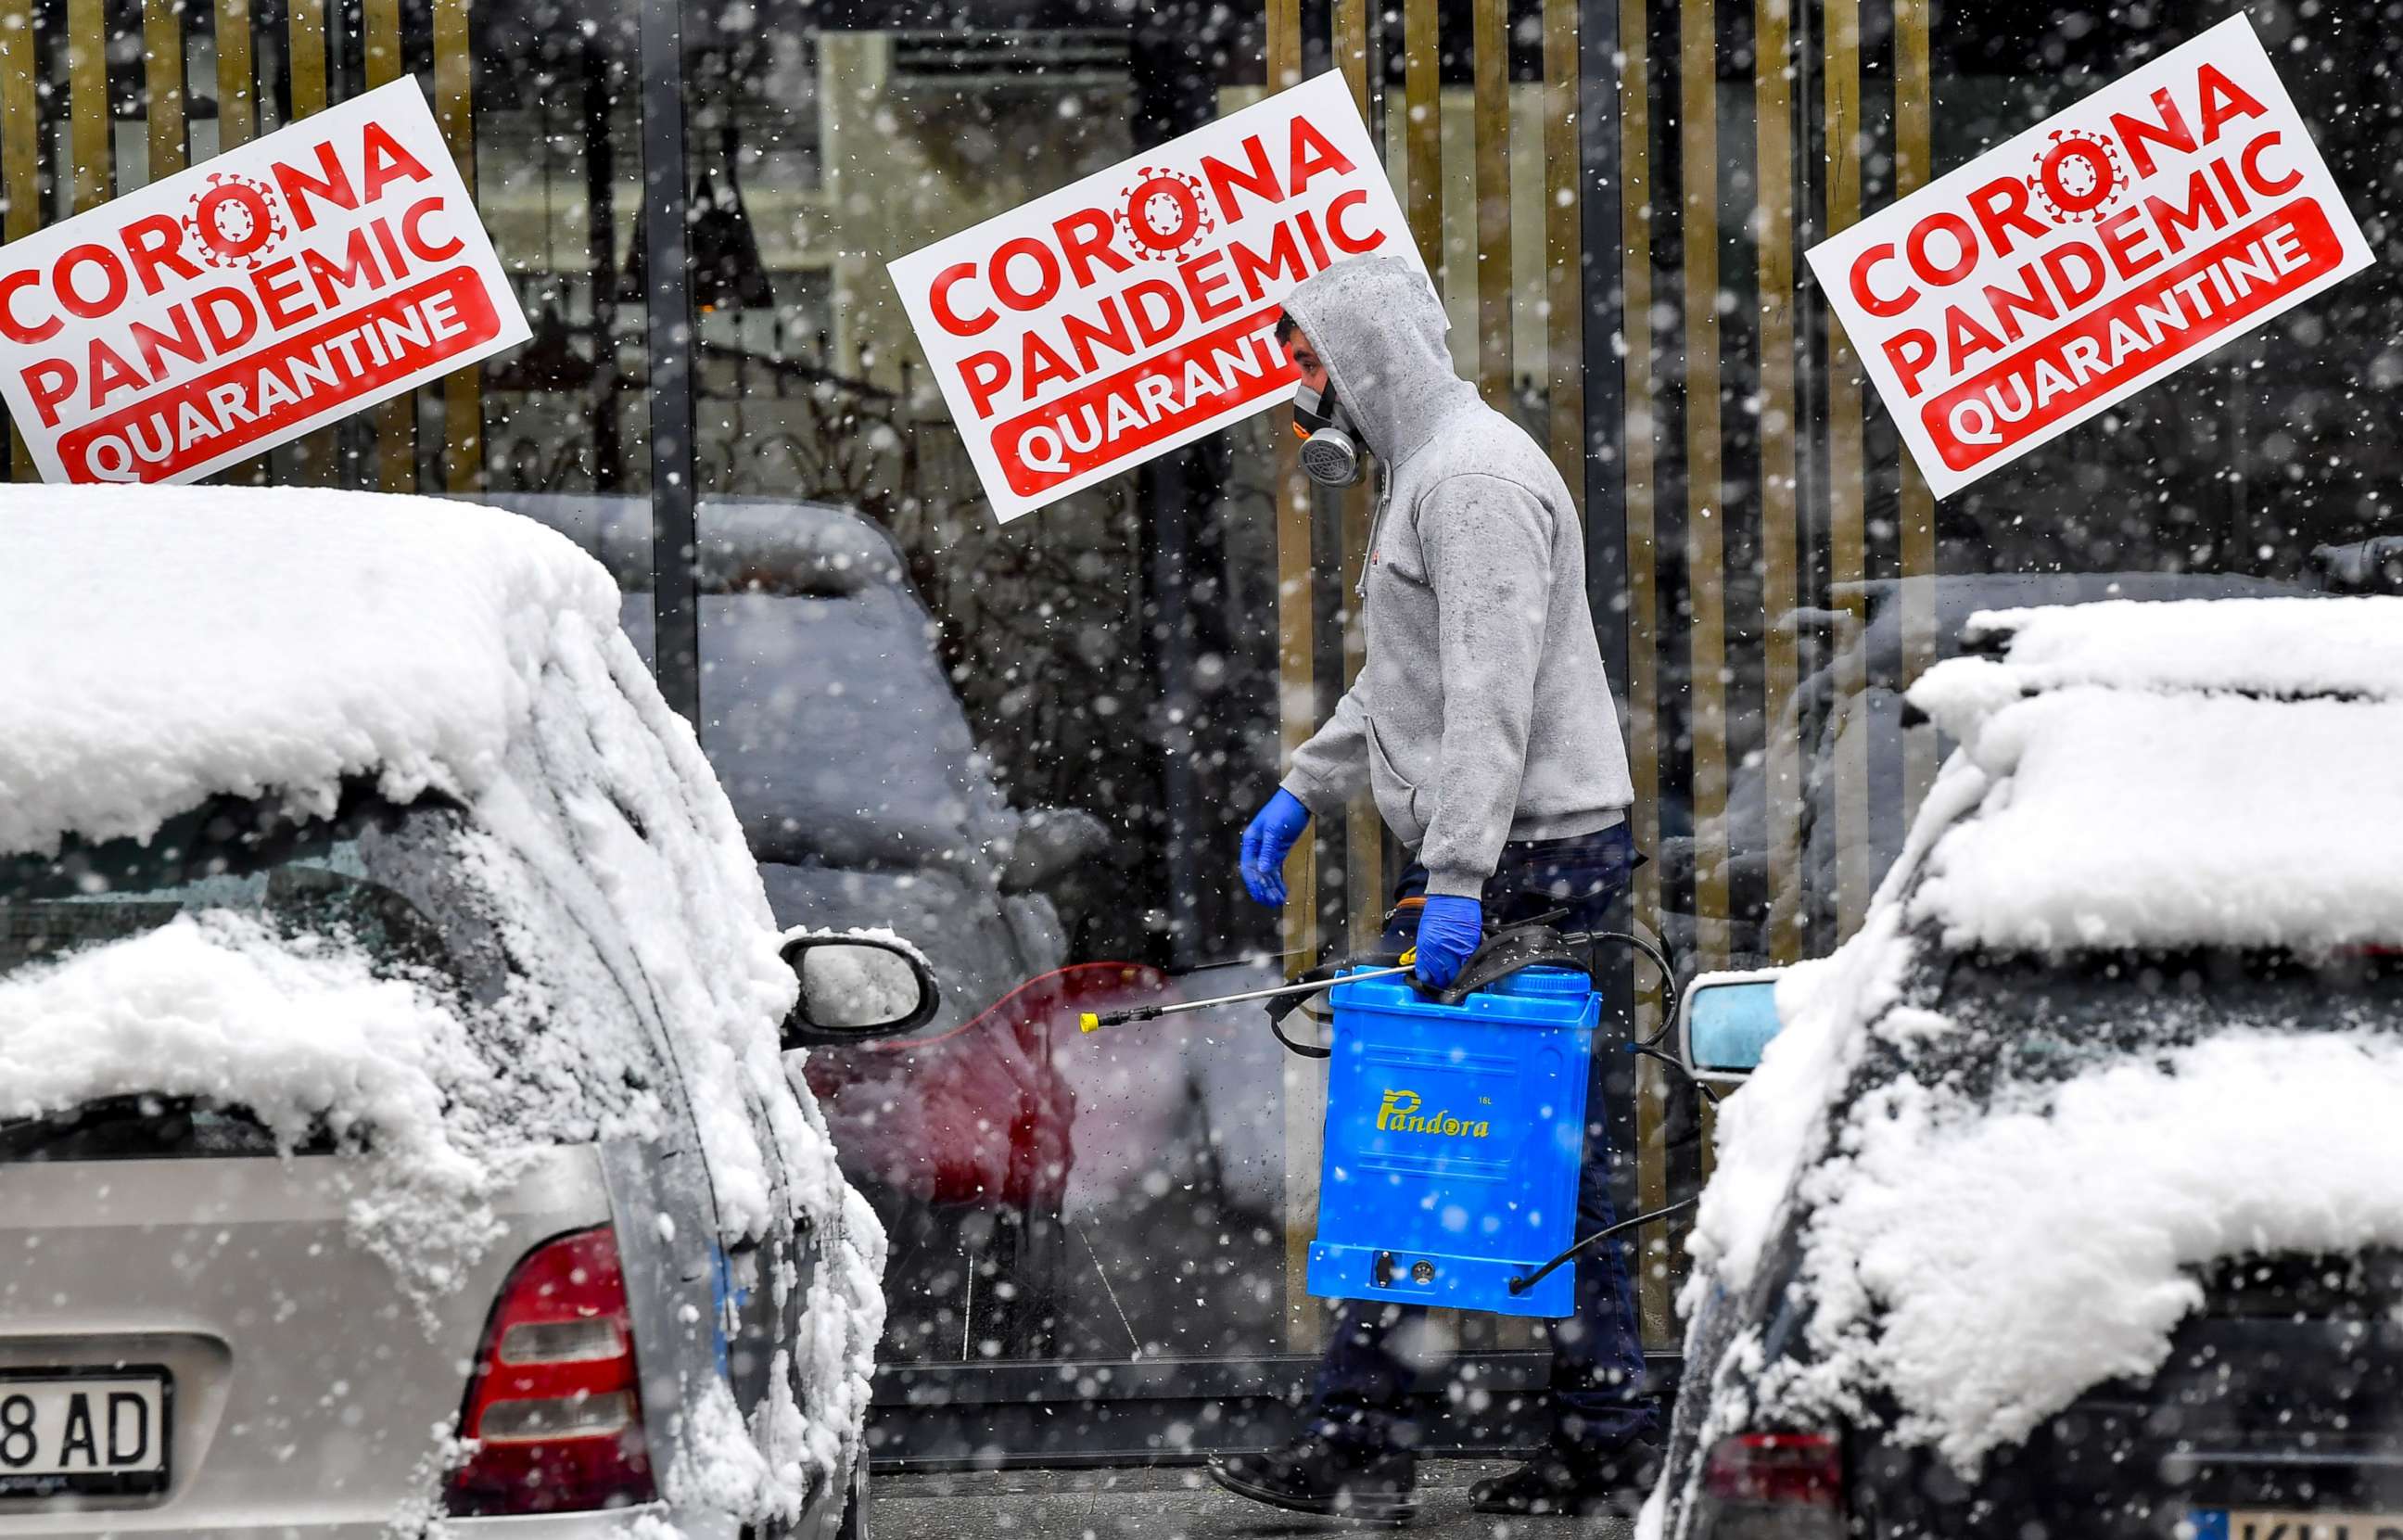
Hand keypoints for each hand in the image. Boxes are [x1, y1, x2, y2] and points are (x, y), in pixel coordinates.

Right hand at [1239, 790, 1311, 907]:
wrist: (1299, 800)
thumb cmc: (1284, 810)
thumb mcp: (1275, 830)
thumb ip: (1269, 850)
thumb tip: (1263, 870)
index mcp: (1251, 841)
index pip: (1249, 867)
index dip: (1254, 883)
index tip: (1261, 896)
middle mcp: (1257, 847)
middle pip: (1258, 873)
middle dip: (1264, 888)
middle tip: (1272, 902)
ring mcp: (1268, 850)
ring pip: (1267, 874)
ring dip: (1272, 887)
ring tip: (1279, 901)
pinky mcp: (1279, 851)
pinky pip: (1276, 870)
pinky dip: (1279, 881)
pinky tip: (1283, 891)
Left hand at [1412, 895, 1484, 986]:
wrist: (1452, 896)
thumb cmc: (1438, 910)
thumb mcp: (1425, 933)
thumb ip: (1426, 952)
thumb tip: (1428, 968)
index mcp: (1426, 948)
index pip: (1426, 974)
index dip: (1429, 980)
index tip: (1431, 981)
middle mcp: (1441, 951)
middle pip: (1443, 978)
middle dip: (1443, 982)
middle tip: (1444, 983)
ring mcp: (1457, 950)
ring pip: (1457, 974)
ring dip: (1456, 977)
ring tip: (1456, 977)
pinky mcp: (1471, 946)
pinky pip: (1469, 963)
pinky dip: (1467, 967)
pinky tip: (1465, 967)